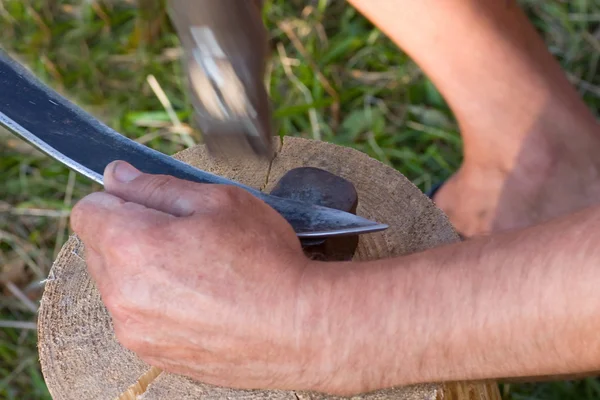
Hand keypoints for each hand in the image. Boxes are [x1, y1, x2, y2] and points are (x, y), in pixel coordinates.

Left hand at [70, 161, 319, 390]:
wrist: (299, 329)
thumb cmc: (265, 262)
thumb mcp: (219, 202)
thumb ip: (158, 186)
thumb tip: (116, 176)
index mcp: (132, 245)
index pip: (87, 211)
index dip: (117, 199)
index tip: (146, 204)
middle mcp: (121, 294)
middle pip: (101, 249)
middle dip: (131, 234)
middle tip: (186, 236)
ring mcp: (136, 330)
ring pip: (120, 286)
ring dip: (145, 272)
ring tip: (199, 272)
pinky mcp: (154, 354)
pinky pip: (139, 318)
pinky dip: (159, 305)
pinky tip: (202, 301)